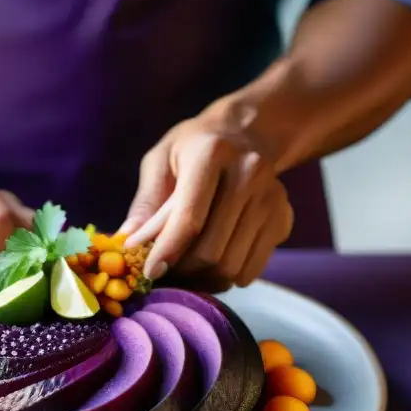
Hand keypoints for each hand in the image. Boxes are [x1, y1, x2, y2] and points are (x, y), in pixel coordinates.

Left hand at [120, 110, 293, 289]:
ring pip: (231, 265)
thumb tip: (127, 243)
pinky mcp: (283, 218)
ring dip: (203, 278)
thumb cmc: (196, 146)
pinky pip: (251, 270)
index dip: (167, 251)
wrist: (250, 131)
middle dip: (183, 271)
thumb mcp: (162, 159)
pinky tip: (213, 262)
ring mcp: (271, 198)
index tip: (150, 272)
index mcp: (212, 154)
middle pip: (211, 250)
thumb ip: (146, 202)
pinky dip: (227, 278)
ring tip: (186, 269)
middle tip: (165, 272)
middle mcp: (248, 174)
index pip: (190, 217)